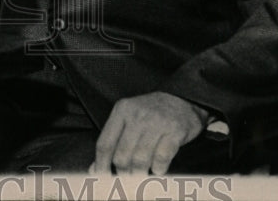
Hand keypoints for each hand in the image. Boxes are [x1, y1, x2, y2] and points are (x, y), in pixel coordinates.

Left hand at [90, 91, 210, 175]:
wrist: (182, 98)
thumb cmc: (151, 113)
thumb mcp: (128, 117)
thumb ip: (113, 140)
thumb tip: (95, 168)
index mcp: (122, 110)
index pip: (105, 144)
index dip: (101, 165)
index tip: (101, 179)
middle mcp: (137, 115)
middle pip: (121, 156)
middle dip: (123, 173)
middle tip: (127, 180)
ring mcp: (157, 122)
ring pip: (140, 160)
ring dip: (140, 174)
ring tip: (141, 176)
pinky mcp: (175, 131)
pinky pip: (161, 159)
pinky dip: (158, 169)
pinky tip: (158, 169)